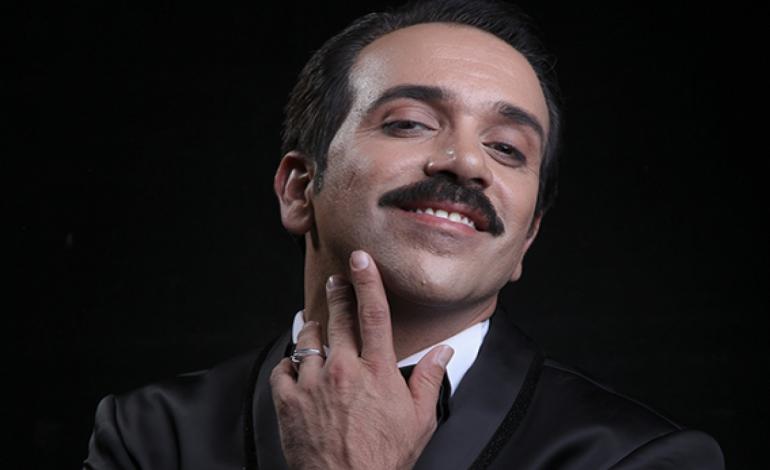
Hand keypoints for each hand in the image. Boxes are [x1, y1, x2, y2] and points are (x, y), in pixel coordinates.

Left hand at [270, 250, 453, 469]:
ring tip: (317, 326)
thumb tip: (443, 352)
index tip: (361, 260)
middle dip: (337, 294)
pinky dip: (289, 364)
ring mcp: (312, 384)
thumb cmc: (385, 457)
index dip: (368, 281)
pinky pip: (282, 369)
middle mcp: (343, 370)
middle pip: (338, 318)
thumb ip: (430, 380)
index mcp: (376, 371)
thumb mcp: (420, 420)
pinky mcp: (288, 401)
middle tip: (336, 281)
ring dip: (313, 329)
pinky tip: (296, 366)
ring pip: (307, 339)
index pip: (374, 314)